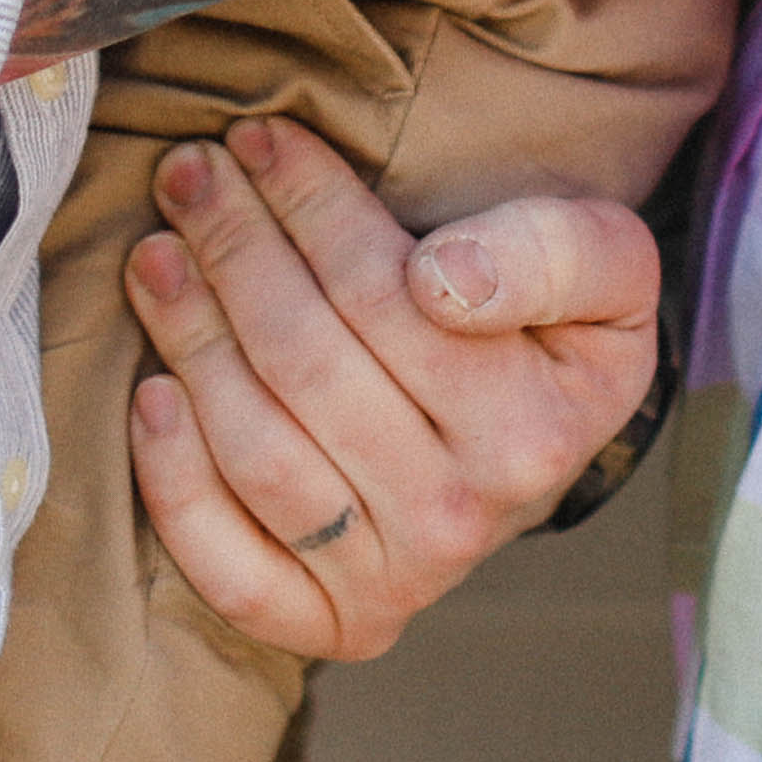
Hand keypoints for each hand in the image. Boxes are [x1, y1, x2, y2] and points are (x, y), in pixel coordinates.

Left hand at [126, 120, 664, 660]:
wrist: (548, 440)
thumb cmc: (556, 328)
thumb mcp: (609, 266)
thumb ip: (551, 251)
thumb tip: (443, 279)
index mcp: (532, 428)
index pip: (383, 293)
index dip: (308, 203)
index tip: (257, 137)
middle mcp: (462, 517)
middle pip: (305, 361)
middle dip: (231, 249)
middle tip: (185, 173)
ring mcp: (396, 580)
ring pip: (258, 449)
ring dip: (190, 339)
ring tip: (156, 253)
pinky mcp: (334, 624)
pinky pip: (233, 571)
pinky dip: (178, 487)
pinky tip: (151, 396)